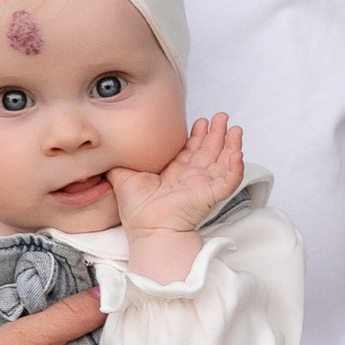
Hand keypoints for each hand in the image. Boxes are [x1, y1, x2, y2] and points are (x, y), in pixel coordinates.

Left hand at [106, 113, 243, 242]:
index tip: (200, 121)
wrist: (148, 228)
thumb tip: (106, 148)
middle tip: (221, 117)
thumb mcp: (122, 177)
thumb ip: (118, 161)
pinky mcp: (211, 195)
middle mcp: (190, 178)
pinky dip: (235, 166)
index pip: (190, 151)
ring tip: (235, 128)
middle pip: (209, 151)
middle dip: (216, 133)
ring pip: (222, 162)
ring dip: (230, 144)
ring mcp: (203, 186)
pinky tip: (238, 151)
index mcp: (173, 173)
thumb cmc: (136, 210)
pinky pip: (229, 180)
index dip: (197, 136)